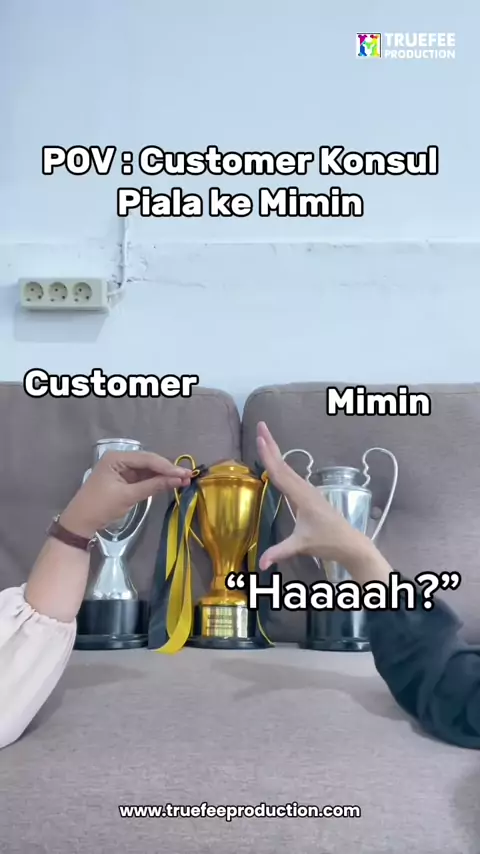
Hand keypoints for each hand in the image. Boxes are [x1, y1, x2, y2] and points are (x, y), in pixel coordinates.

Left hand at [59, 451, 191, 537]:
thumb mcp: (128, 496)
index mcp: (116, 457)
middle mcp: (119, 459)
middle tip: (188, 476)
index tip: (185, 473)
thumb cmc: (101, 506)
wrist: (81, 522)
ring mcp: (122, 469)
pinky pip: (143, 477)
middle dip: (167, 470)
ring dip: (164, 475)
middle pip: (149, 462)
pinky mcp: (124, 480)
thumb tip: (177, 480)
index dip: (167, 466)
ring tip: (183, 480)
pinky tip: (169, 483)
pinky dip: (155, 481)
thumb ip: (153, 486)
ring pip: (148, 469)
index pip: (147, 459)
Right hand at [256, 422, 373, 571]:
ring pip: (288, 468)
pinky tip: (276, 464)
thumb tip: (260, 564)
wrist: (350, 543)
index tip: (260, 438)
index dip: (268, 455)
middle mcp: (305, 489)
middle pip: (283, 464)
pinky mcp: (308, 495)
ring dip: (276, 452)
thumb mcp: (302, 546)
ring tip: (264, 439)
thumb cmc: (327, 542)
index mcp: (302, 496)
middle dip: (271, 444)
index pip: (280, 472)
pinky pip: (291, 475)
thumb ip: (280, 552)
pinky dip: (281, 465)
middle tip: (261, 425)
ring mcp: (308, 491)